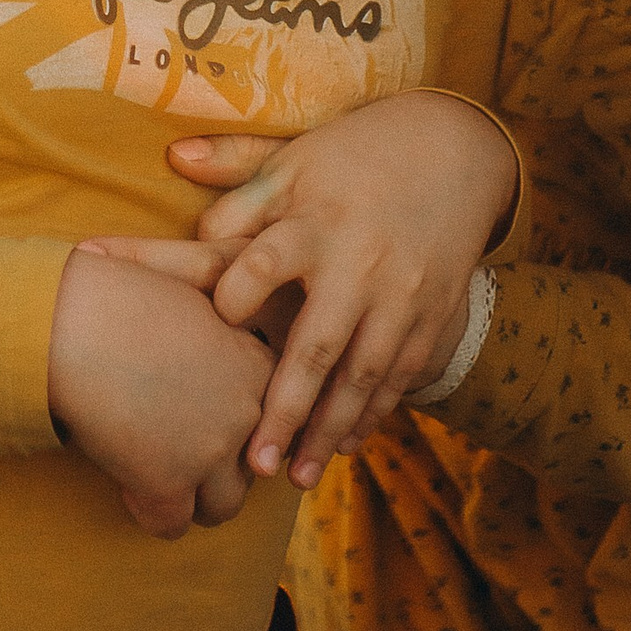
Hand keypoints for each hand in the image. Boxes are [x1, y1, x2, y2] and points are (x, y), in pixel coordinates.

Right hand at [46, 242, 274, 538]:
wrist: (72, 319)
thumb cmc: (115, 295)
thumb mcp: (188, 297)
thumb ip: (216, 333)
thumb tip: (212, 359)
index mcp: (256, 364)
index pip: (275, 421)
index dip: (240, 423)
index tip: (206, 420)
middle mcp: (247, 410)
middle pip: (253, 467)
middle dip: (218, 466)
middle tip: (179, 452)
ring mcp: (212, 450)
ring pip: (222, 507)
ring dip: (192, 499)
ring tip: (157, 478)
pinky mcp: (169, 482)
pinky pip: (171, 525)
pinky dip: (149, 513)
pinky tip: (127, 487)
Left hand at [166, 94, 519, 486]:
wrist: (455, 153)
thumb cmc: (355, 158)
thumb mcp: (298, 154)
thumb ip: (236, 165)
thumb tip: (175, 156)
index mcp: (315, 220)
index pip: (265, 264)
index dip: (235, 297)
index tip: (214, 327)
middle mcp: (359, 263)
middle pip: (318, 344)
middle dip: (286, 409)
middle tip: (253, 463)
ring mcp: (400, 295)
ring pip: (363, 375)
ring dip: (330, 429)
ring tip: (295, 477)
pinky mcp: (430, 314)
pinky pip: (401, 375)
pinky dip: (373, 414)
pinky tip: (343, 447)